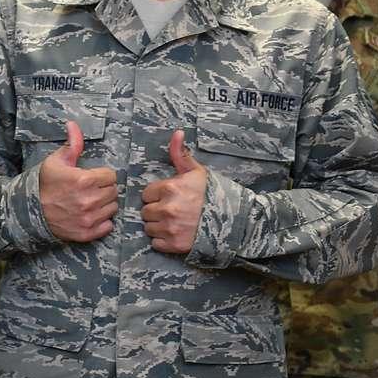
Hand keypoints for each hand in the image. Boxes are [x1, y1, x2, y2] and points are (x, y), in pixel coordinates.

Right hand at [37, 121, 117, 241]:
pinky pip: (108, 226)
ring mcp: (89, 218)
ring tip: (90, 202)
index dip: (102, 175)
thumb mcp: (56, 161)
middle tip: (90, 190)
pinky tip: (90, 215)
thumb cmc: (45, 184)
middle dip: (104, 189)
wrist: (30, 211)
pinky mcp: (87, 233)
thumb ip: (72, 144)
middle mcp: (89, 200)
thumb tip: (73, 124)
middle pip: (114, 192)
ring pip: (112, 208)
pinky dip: (102, 222)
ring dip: (105, 205)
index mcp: (84, 180)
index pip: (111, 176)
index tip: (92, 178)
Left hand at [142, 130, 206, 253]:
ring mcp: (170, 228)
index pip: (146, 194)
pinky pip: (156, 244)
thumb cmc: (211, 194)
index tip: (169, 197)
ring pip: (149, 228)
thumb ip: (179, 153)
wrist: (232, 220)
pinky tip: (175, 233)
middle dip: (156, 210)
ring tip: (174, 222)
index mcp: (170, 188)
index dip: (157, 195)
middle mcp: (167, 209)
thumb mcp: (195, 171)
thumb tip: (176, 132)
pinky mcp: (174, 245)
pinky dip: (163, 241)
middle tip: (172, 210)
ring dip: (157, 226)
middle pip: (145, 212)